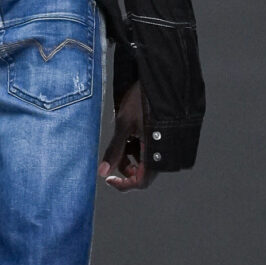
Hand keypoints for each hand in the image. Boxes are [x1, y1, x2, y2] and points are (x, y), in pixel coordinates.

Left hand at [99, 76, 154, 192]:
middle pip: (142, 173)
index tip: (108, 177)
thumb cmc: (143, 100)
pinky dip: (138, 146)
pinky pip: (150, 150)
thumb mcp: (123, 125)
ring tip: (124, 136)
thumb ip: (114, 150)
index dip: (123, 184)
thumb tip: (102, 171)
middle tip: (114, 155)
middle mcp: (161, 152)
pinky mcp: (162, 136)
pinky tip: (132, 132)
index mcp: (154, 153)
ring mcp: (163, 145)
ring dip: (131, 155)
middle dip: (125, 167)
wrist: (161, 80)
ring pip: (145, 161)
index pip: (140, 182)